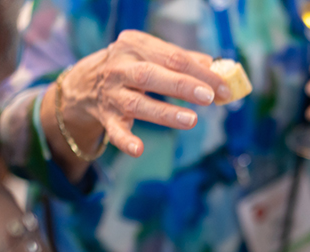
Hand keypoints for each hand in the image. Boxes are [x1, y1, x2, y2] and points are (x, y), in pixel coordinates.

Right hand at [42, 30, 229, 174]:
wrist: (85, 84)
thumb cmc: (131, 67)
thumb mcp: (151, 55)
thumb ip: (182, 60)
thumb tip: (217, 68)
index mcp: (136, 45)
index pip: (173, 56)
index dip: (200, 72)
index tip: (224, 88)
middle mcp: (120, 67)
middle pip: (153, 75)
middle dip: (183, 86)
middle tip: (209, 97)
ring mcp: (111, 93)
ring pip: (138, 104)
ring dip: (165, 113)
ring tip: (191, 120)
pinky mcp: (106, 117)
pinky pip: (115, 131)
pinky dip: (126, 141)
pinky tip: (138, 149)